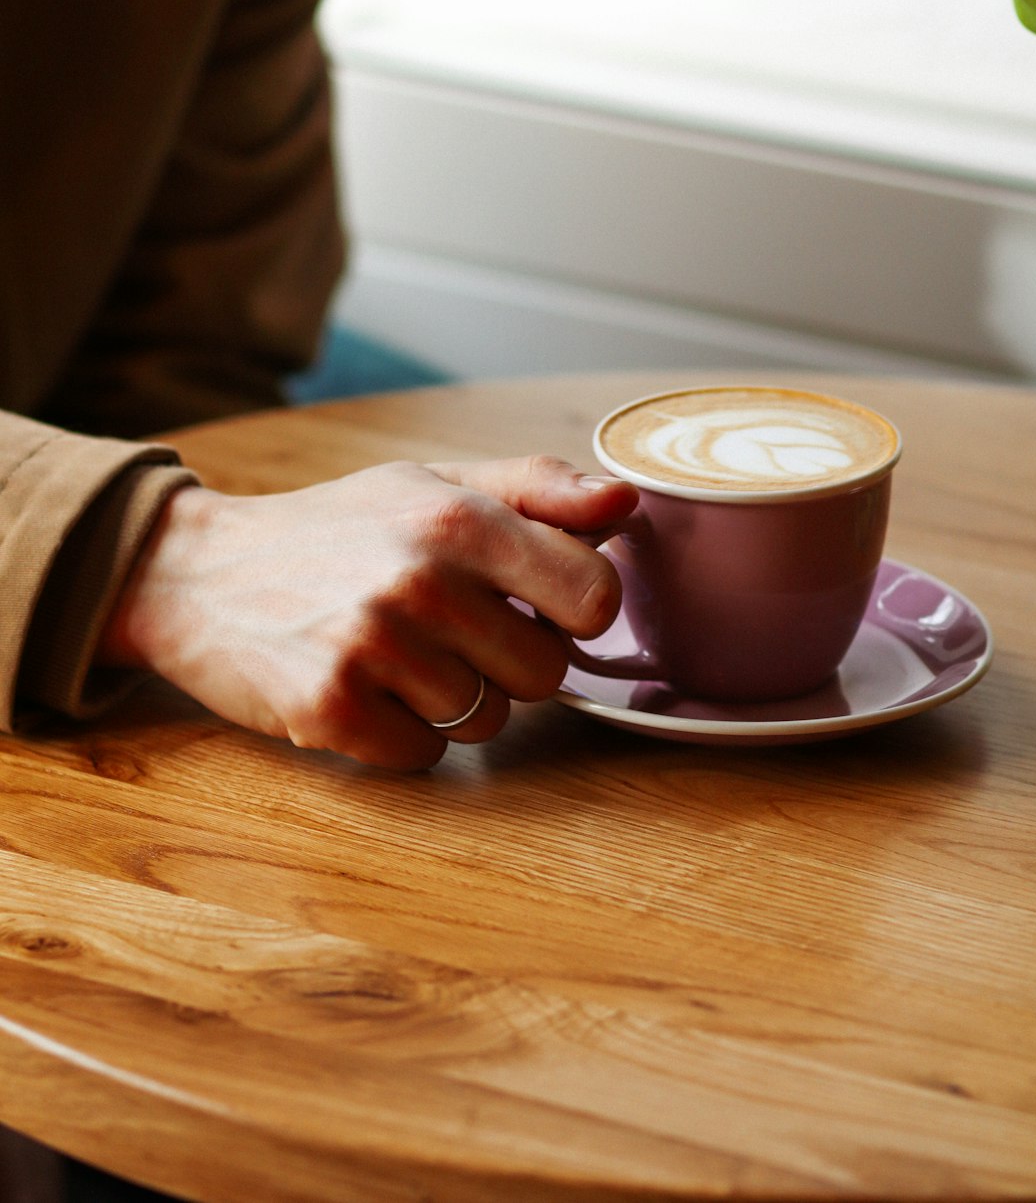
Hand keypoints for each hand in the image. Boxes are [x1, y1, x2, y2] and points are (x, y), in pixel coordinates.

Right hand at [99, 456, 637, 768]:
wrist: (200, 570)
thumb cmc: (337, 526)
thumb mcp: (433, 484)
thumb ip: (538, 490)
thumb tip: (629, 501)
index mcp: (461, 518)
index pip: (596, 596)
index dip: (574, 608)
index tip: (536, 601)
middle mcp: (423, 580)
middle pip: (546, 673)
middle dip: (509, 659)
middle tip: (449, 628)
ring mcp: (375, 648)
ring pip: (488, 721)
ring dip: (452, 699)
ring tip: (397, 652)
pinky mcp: (332, 710)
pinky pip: (425, 756)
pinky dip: (401, 734)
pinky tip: (363, 686)